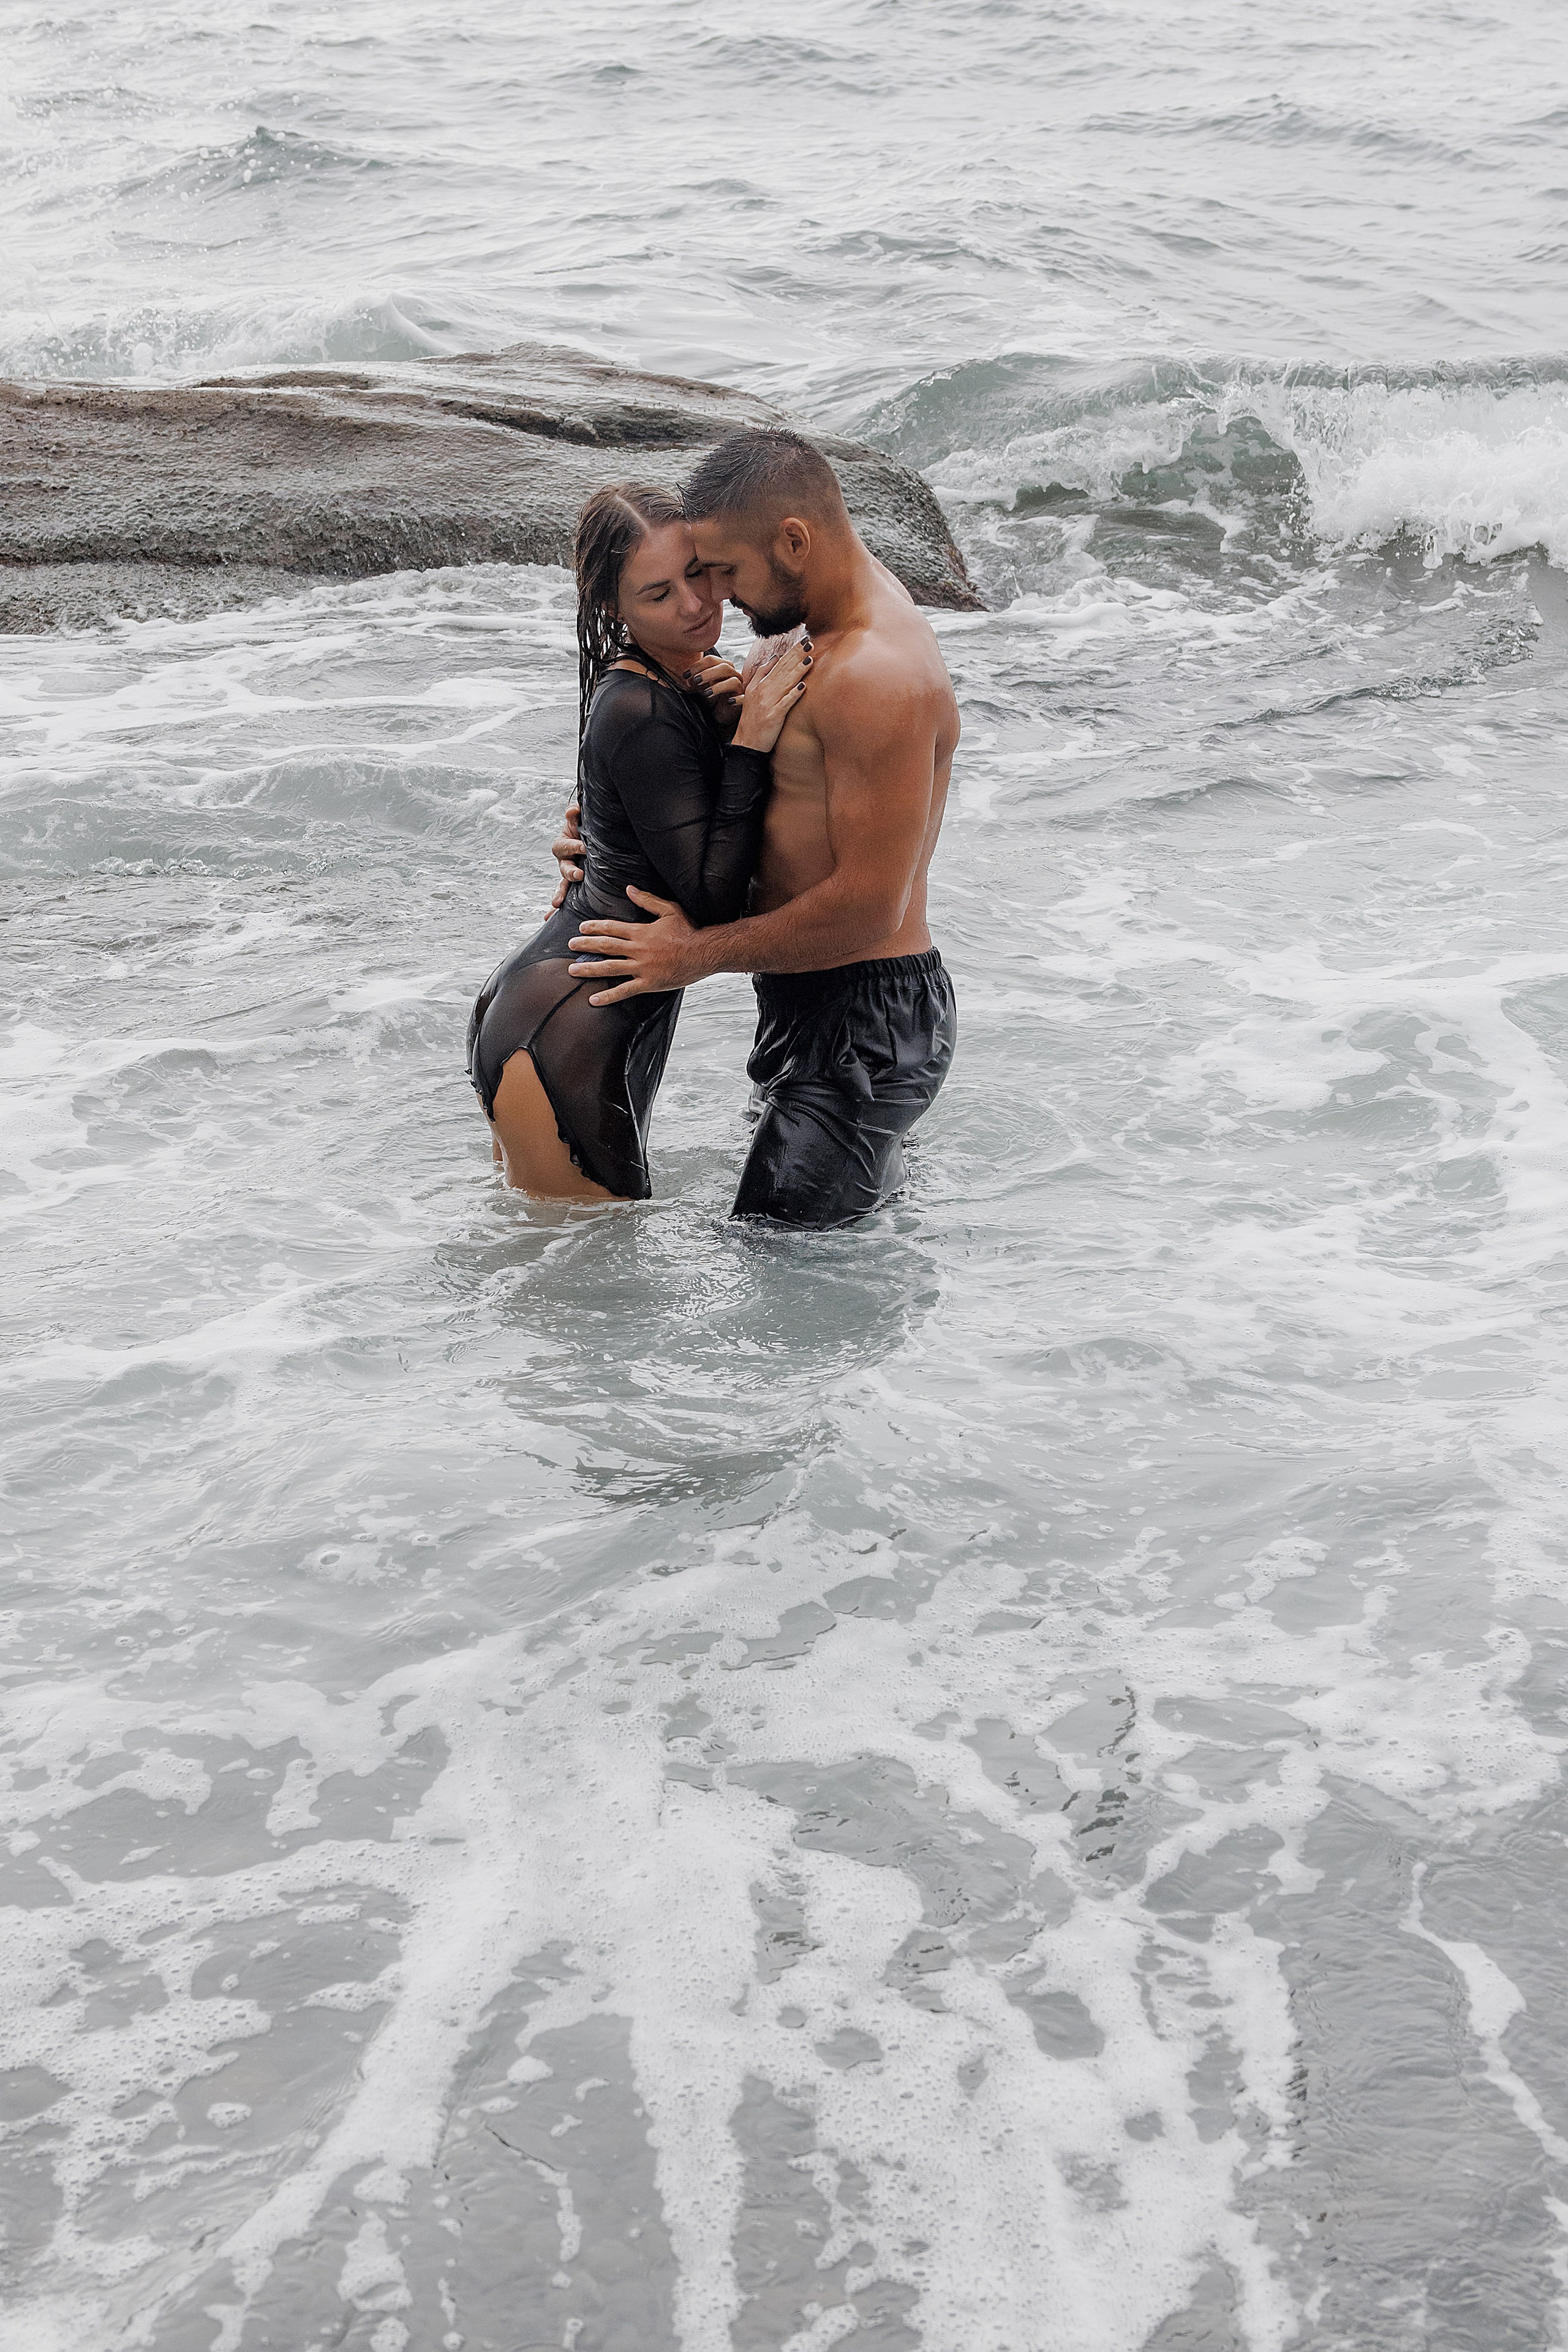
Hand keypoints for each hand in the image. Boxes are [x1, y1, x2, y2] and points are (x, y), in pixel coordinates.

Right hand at [550, 799, 582, 908]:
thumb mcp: (580, 820)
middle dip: (569, 872)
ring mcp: (569, 872)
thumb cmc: (584, 828)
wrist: (591, 837)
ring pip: (562, 883)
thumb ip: (575, 814)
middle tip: (579, 875)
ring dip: (559, 892)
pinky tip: (547, 917)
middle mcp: (564, 859)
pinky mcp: (575, 883)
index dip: (573, 846)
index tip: (584, 847)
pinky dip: (557, 904)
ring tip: (555, 903)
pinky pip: (566, 894)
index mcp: (564, 843)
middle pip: (563, 867)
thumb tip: (573, 810)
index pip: (565, 846)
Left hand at [568, 887, 706, 1002]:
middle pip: (605, 946)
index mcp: (641, 932)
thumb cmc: (689, 931)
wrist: (704, 953)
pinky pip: (624, 991)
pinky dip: (608, 996)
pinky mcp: (648, 983)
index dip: (594, 927)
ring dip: (589, 969)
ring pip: (609, 968)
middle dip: (585, 945)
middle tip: (570, 945)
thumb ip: (648, 900)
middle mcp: (637, 950)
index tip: (581, 927)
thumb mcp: (670, 910)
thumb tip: (629, 889)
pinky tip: (594, 999)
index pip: (612, 928)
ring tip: (572, 970)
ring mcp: (641, 968)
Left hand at [684, 651, 744, 730]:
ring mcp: (739, 688)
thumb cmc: (711, 699)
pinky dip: (738, 699)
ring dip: (719, 686)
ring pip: (734, 681)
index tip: (686, 675)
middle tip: (695, 680)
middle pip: (725, 667)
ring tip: (707, 693)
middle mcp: (733, 676)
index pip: (712, 660)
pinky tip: (729, 702)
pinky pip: (744, 698)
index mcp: (722, 669)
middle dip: (708, 672)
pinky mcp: (744, 701)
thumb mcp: (700, 688)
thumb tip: (688, 677)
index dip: (698, 665)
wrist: (720, 715)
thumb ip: (695, 680)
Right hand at [732, 635, 811, 754]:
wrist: (746, 743)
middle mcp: (763, 691)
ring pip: (785, 683)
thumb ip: (762, 674)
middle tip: (809, 643)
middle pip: (782, 670)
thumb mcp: (752, 693)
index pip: (778, 664)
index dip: (791, 653)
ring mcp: (768, 703)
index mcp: (760, 684)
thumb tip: (774, 658)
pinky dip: (794, 694)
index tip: (802, 642)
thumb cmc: (753, 719)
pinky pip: (785, 703)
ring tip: (809, 660)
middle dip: (796, 656)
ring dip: (797, 671)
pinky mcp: (773, 716)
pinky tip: (803, 687)